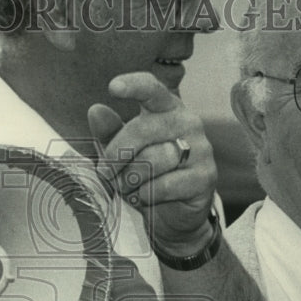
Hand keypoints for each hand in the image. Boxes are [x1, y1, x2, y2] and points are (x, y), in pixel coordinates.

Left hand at [87, 72, 216, 254]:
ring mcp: (201, 149)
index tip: (113, 87)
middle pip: (142, 129)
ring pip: (152, 160)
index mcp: (167, 108)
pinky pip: (164, 185)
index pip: (152, 89)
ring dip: (130, 179)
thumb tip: (95, 110)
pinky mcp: (205, 176)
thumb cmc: (145, 175)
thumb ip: (110, 132)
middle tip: (106, 173)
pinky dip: (146, 194)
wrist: (175, 214)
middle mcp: (188, 122)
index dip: (134, 86)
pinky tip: (145, 196)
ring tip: (128, 186)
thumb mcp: (123, 152)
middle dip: (116, 154)